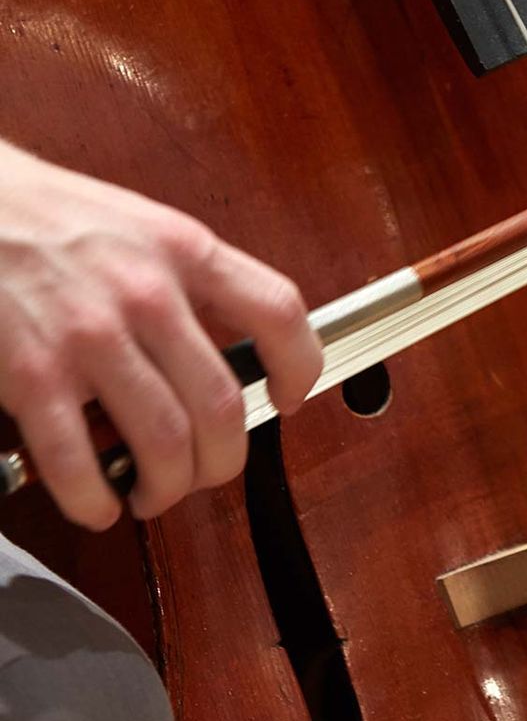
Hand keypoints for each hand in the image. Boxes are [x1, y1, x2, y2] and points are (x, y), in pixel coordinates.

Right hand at [0, 141, 322, 529]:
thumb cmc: (54, 217)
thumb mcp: (146, 229)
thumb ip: (192, 281)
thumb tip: (236, 348)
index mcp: (185, 251)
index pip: (279, 312)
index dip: (300, 367)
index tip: (291, 397)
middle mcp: (148, 294)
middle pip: (222, 404)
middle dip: (224, 460)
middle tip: (210, 471)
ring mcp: (89, 336)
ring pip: (164, 441)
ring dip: (167, 487)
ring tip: (155, 492)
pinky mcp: (31, 373)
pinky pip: (77, 460)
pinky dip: (94, 499)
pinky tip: (98, 502)